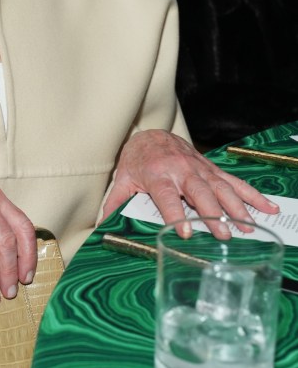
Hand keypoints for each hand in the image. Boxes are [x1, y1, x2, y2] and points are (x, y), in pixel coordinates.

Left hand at [102, 130, 279, 237]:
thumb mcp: (122, 181)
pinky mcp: (210, 168)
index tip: (188, 232)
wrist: (150, 134)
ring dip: (236, 207)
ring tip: (248, 226)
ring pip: (220, 188)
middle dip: (213, 213)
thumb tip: (100, 228)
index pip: (167, 197)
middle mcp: (180, 170)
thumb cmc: (136, 161)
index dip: (177, 215)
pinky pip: (233, 182)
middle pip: (199, 193)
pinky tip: (266, 208)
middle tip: (224, 233)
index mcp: (157, 175)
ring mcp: (199, 168)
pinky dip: (251, 195)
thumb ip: (114, 204)